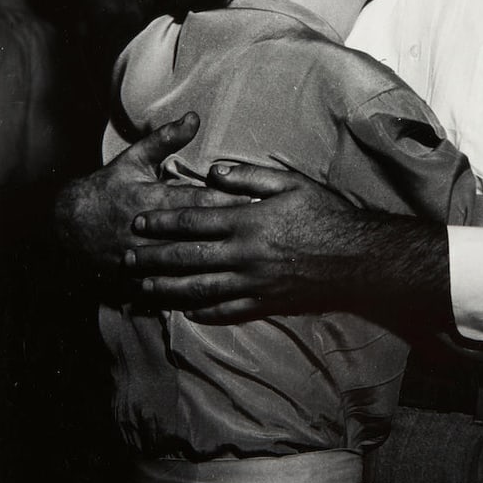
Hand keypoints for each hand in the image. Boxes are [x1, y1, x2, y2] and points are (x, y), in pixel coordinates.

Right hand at [55, 113, 248, 276]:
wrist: (69, 227)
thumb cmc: (109, 188)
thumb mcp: (134, 159)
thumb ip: (166, 139)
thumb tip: (195, 117)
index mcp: (153, 199)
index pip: (200, 200)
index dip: (230, 199)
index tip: (259, 198)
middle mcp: (152, 231)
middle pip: (200, 233)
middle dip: (233, 231)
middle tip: (266, 229)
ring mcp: (146, 259)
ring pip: (189, 264)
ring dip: (221, 261)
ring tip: (253, 260)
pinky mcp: (140, 280)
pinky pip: (172, 288)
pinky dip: (196, 289)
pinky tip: (224, 291)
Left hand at [126, 165, 353, 320]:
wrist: (357, 258)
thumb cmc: (326, 215)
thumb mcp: (292, 184)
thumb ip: (251, 176)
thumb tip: (213, 170)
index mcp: (248, 221)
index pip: (194, 221)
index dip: (163, 222)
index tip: (139, 222)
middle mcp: (244, 255)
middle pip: (188, 257)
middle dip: (153, 256)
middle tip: (125, 255)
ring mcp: (253, 283)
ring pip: (199, 288)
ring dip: (166, 287)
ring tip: (142, 285)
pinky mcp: (265, 303)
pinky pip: (225, 311)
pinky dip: (201, 312)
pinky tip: (184, 311)